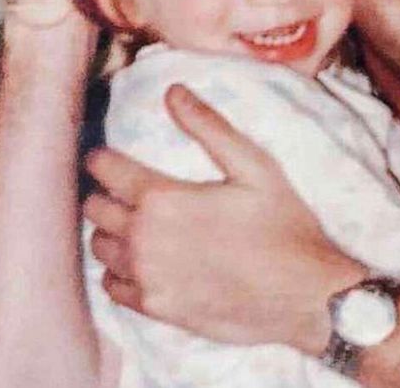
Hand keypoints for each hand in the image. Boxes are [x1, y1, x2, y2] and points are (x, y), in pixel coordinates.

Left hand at [83, 84, 365, 352]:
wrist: (303, 295)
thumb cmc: (283, 225)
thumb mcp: (255, 166)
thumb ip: (209, 127)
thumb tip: (172, 91)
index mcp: (163, 199)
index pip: (107, 171)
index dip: (101, 159)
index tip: (104, 156)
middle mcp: (143, 239)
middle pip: (96, 208)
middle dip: (104, 192)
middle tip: (122, 188)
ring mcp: (146, 277)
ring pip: (99, 247)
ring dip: (110, 230)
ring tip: (132, 223)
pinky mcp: (155, 308)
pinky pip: (113, 285)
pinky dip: (119, 269)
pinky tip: (141, 261)